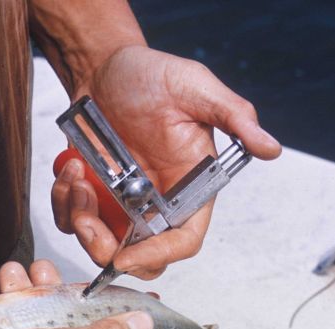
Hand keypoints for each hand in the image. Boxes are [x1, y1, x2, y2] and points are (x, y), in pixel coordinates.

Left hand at [52, 45, 281, 278]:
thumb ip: (235, 117)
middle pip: (137, 255)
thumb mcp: (197, 89)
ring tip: (76, 177)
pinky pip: (71, 217)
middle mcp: (155, 202)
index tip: (126, 257)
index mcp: (188, 187)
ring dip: (79, 220)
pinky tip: (70, 170)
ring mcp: (120, 201)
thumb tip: (271, 148)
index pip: (182, 240)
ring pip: (99, 241)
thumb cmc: (155, 75)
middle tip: (87, 220)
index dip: (158, 256)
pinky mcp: (92, 192)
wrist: (108, 66)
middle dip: (106, 249)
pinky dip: (63, 202)